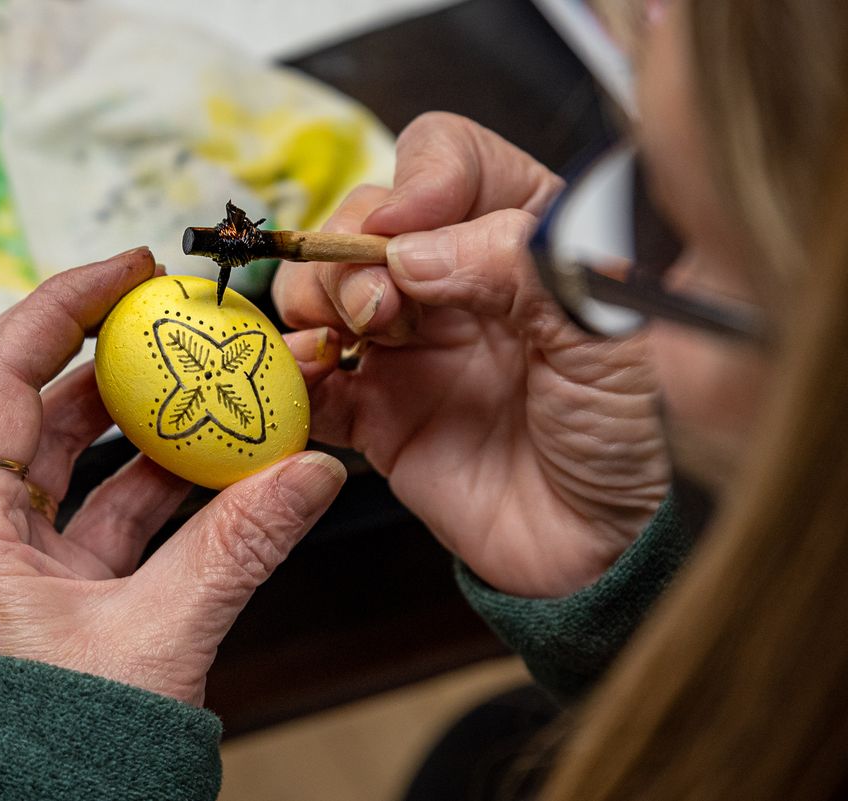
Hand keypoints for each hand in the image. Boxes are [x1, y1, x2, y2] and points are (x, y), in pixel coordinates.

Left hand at [0, 248, 345, 705]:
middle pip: (21, 404)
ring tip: (195, 376)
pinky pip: (99, 511)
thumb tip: (312, 471)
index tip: (124, 269)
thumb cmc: (56, 758)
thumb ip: (239, 546)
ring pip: (64, 458)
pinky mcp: (47, 591)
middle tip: (162, 311)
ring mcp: (8, 563)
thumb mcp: (158, 639)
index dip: (56, 307)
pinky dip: (151, 481)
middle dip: (97, 350)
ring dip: (132, 417)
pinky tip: (209, 459)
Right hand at [275, 113, 668, 597]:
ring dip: (314, 301)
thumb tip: (409, 252)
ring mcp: (407, 345)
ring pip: (321, 287)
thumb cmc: (631, 437)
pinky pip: (307, 377)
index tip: (404, 227)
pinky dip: (290, 371)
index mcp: (520, 238)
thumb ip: (518, 268)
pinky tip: (310, 378)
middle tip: (380, 309)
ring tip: (344, 344)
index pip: (448, 160)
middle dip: (351, 253)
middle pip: (363, 220)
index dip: (417, 179)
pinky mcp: (373, 411)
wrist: (602, 550)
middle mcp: (455, 281)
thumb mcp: (605, 335)